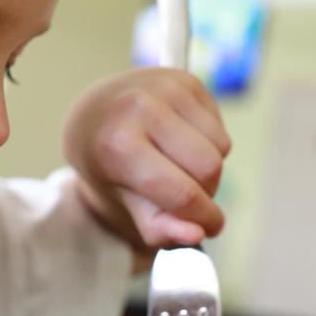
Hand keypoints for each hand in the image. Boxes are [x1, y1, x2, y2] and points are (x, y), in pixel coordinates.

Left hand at [63, 68, 230, 252]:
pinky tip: (182, 142)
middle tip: (186, 197)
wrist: (95, 112)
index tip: (210, 229)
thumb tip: (195, 236)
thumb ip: (156, 224)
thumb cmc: (107, 162)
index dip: (203, 217)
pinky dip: (209, 144)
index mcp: (118, 145)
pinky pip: (220, 128)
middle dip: (206, 193)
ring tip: (179, 167)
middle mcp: (141, 108)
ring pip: (220, 147)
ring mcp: (166, 88)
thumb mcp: (121, 198)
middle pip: (208, 168)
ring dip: (209, 168)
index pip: (180, 192)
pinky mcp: (186, 79)